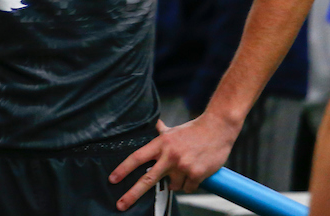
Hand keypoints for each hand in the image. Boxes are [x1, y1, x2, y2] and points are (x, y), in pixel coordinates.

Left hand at [109, 116, 238, 209]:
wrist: (217, 128)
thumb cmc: (194, 130)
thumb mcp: (173, 130)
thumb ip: (161, 132)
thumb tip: (154, 125)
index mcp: (161, 143)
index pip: (137, 158)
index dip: (123, 169)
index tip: (112, 179)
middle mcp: (169, 155)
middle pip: (147, 179)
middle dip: (132, 194)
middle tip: (121, 204)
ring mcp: (182, 166)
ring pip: (172, 186)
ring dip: (176, 183)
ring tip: (184, 169)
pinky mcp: (196, 174)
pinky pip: (187, 188)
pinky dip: (190, 184)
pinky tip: (195, 173)